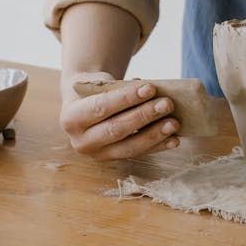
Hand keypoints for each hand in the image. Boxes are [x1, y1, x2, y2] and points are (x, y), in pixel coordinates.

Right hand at [59, 73, 179, 159]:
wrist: (82, 106)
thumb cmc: (94, 91)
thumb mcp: (98, 84)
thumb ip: (118, 88)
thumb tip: (150, 90)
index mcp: (71, 117)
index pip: (101, 107)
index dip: (127, 98)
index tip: (150, 88)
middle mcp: (80, 141)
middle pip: (116, 129)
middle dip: (144, 116)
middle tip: (167, 104)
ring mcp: (97, 154)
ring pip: (129, 147)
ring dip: (154, 135)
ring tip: (174, 122)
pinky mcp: (113, 161)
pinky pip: (138, 154)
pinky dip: (157, 147)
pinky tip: (174, 139)